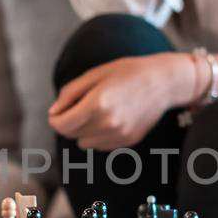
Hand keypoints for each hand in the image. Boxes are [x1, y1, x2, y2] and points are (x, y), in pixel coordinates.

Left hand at [48, 53, 196, 151]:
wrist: (164, 82)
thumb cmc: (128, 72)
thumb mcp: (95, 74)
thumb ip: (70, 93)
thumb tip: (54, 112)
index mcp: (97, 104)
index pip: (61, 125)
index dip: (55, 118)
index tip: (58, 111)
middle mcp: (107, 123)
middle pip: (71, 134)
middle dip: (69, 122)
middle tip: (81, 105)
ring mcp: (119, 135)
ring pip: (84, 143)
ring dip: (84, 130)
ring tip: (98, 111)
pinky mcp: (127, 141)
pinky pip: (100, 145)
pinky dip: (99, 135)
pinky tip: (111, 118)